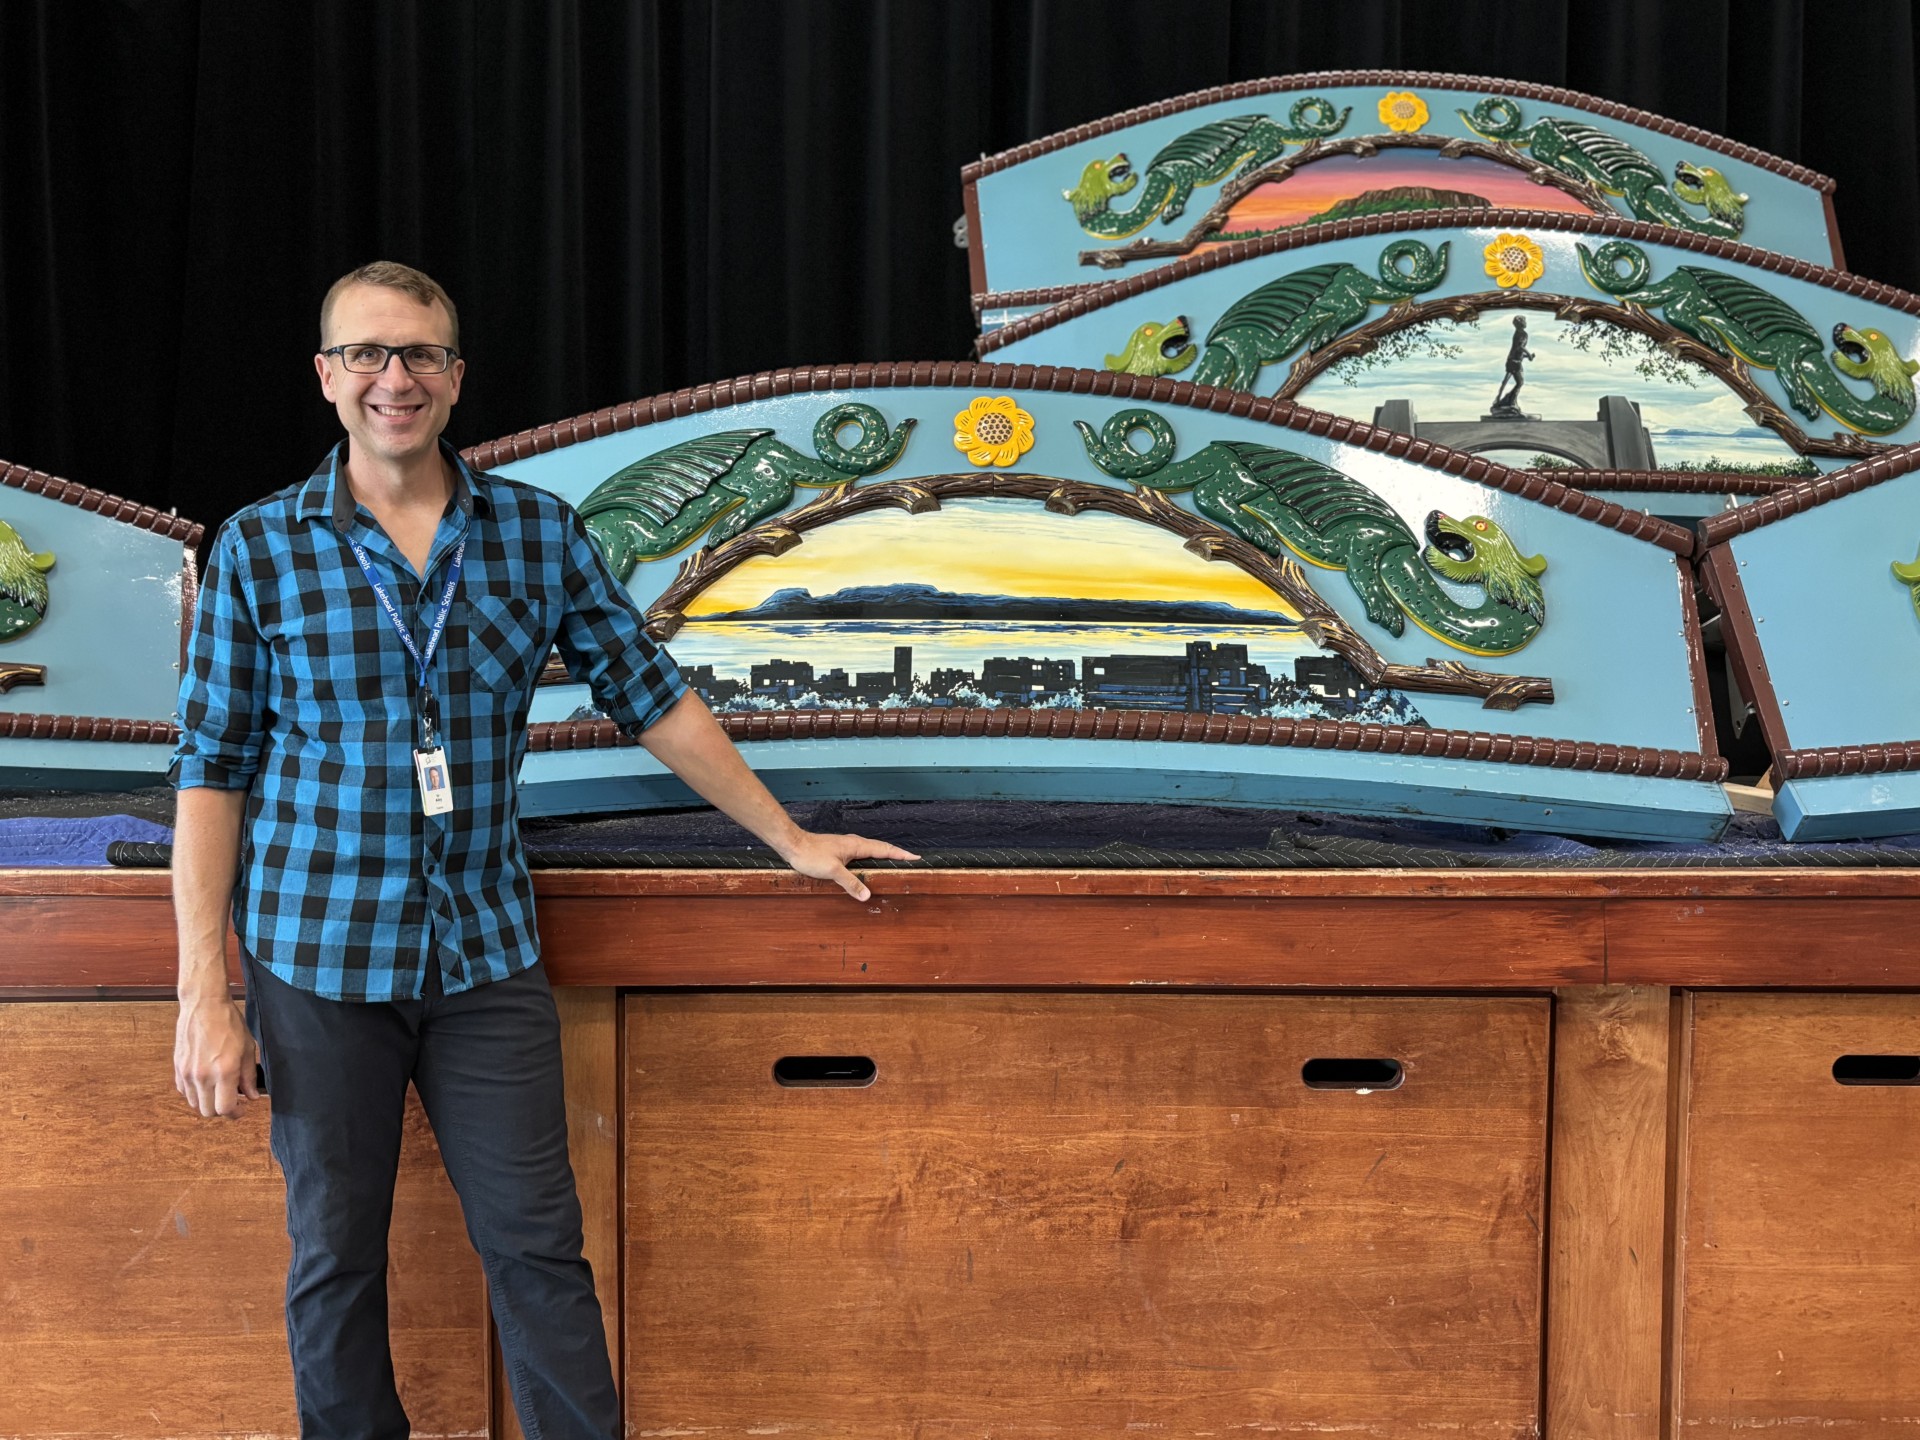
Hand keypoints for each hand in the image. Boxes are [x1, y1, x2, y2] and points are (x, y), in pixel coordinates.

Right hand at [174, 990, 260, 1118]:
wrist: (203, 1006)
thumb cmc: (229, 1024)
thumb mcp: (247, 1048)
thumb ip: (248, 1076)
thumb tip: (252, 1096)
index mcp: (224, 1072)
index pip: (225, 1109)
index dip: (236, 1113)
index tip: (242, 1109)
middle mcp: (202, 1076)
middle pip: (208, 1112)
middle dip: (222, 1110)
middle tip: (232, 1100)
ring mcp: (187, 1073)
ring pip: (195, 1104)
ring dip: (207, 1102)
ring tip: (218, 1089)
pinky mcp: (177, 1068)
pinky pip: (184, 1091)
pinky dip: (195, 1092)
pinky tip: (205, 1081)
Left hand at [779, 831, 918, 901]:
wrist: (792, 844)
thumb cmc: (811, 855)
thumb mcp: (833, 871)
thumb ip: (850, 883)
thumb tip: (867, 896)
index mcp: (856, 846)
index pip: (884, 849)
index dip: (900, 853)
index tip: (916, 857)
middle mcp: (853, 843)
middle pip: (880, 847)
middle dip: (895, 853)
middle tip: (909, 859)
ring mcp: (845, 845)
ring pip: (870, 849)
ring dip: (883, 854)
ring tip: (892, 861)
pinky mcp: (838, 849)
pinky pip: (860, 853)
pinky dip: (870, 857)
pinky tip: (866, 864)